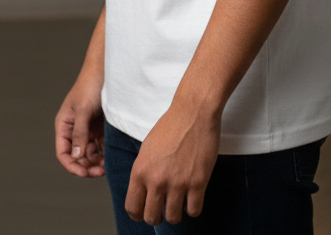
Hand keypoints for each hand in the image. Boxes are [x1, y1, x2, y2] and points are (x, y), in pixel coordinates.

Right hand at [54, 76, 105, 177]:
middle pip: (77, 156)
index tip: (85, 173)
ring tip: (107, 166)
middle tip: (101, 172)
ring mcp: (88, 128)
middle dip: (86, 167)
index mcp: (64, 125)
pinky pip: (100, 145)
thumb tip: (76, 156)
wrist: (107, 69)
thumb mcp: (83, 109)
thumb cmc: (90, 85)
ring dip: (96, 162)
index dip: (72, 166)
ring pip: (89, 153)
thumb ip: (79, 133)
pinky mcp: (100, 126)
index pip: (63, 153)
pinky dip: (104, 153)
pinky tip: (111, 156)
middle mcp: (74, 129)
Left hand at [125, 99, 220, 225]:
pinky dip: (193, 208)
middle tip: (163, 209)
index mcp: (140, 171)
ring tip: (179, 203)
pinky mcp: (197, 182)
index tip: (144, 212)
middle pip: (152, 217)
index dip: (138, 214)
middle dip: (157, 217)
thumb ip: (144, 171)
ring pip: (173, 218)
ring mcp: (178, 183)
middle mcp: (157, 180)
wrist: (193, 112)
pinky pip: (193, 211)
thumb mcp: (147, 148)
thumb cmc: (171, 125)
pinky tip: (193, 197)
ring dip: (176, 213)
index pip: (132, 208)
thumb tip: (144, 191)